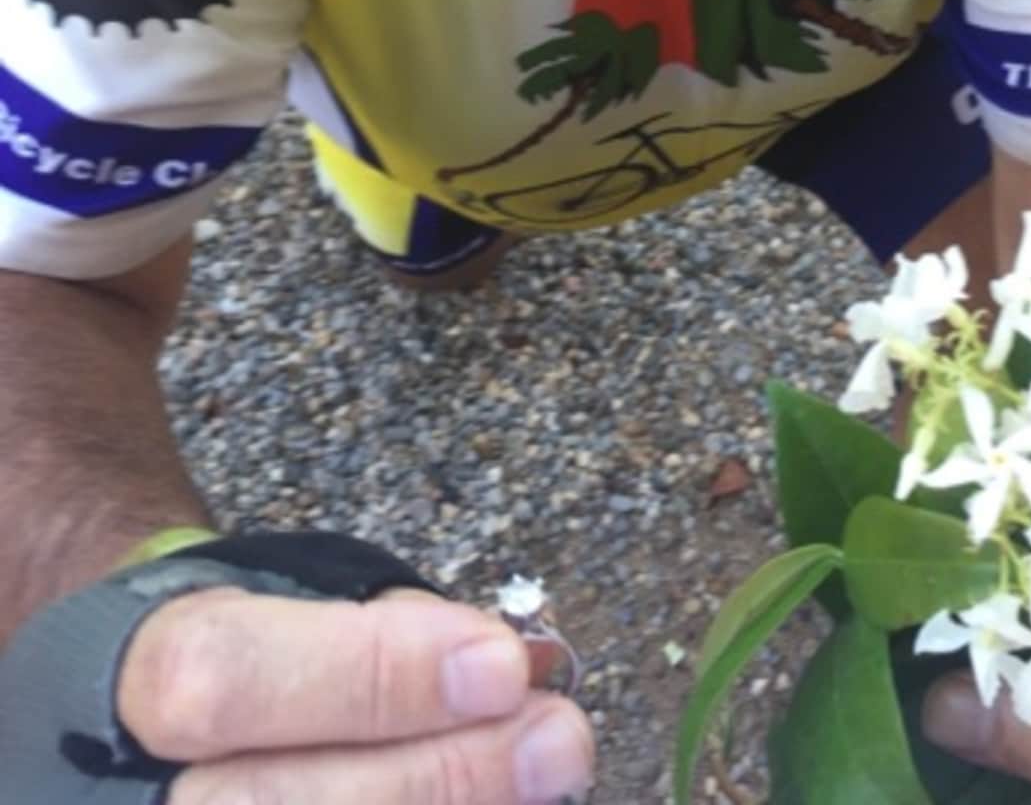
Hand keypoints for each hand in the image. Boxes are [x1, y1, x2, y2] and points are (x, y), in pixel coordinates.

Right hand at [117, 584, 594, 802]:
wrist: (127, 733)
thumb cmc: (241, 661)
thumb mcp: (278, 605)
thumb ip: (377, 636)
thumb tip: (511, 669)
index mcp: (121, 679)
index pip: (224, 676)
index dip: (367, 675)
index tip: (501, 663)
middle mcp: (112, 796)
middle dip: (430, 779)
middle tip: (557, 740)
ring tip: (545, 783)